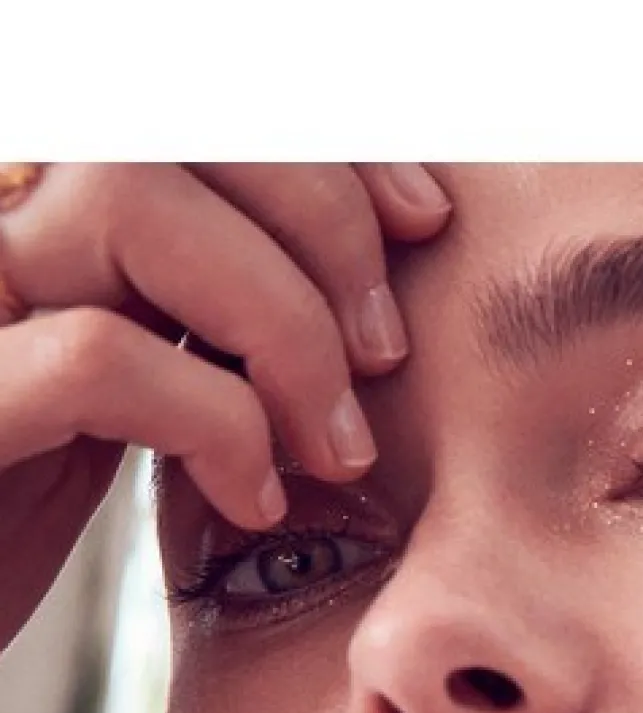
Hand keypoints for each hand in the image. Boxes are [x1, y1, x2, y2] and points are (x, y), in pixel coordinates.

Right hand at [0, 162, 451, 652]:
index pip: (194, 100)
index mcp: (40, 200)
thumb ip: (202, 299)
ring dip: (283, 326)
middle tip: (387, 352)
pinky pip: (101, 357)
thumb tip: (361, 269)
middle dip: (325, 224)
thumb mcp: (131, 376)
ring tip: (333, 445)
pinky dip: (216, 424)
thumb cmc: (27, 497)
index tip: (422, 221)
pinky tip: (254, 501)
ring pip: (136, 205)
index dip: (326, 140)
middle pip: (174, 123)